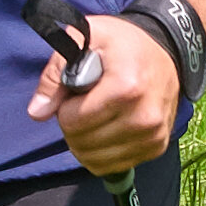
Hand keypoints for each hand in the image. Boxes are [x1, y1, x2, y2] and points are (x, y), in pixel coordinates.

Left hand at [25, 4, 188, 176]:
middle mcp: (144, 117)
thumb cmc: (123, 42)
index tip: (78, 91)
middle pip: (82, 143)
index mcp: (126, 88)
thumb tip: (37, 113)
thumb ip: (54, 73)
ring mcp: (153, 136)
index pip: (73, 121)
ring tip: (97, 116)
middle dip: (74, 126)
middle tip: (86, 103)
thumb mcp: (85, 38)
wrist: (168, 50)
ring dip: (86, 143)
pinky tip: (108, 131)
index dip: (66, 107)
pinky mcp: (157, 147)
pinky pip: (113, 167)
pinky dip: (102, 154)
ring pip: (95, 160)